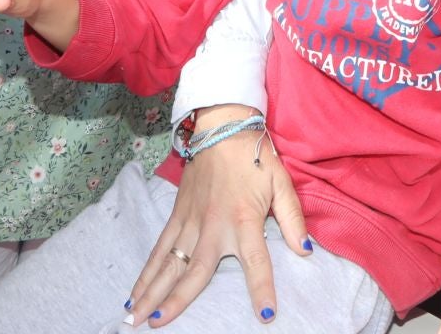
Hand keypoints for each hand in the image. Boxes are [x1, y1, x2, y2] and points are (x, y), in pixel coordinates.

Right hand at [129, 105, 308, 326]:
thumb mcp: (282, 184)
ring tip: (135, 318)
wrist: (223, 127)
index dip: (262, 288)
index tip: (266, 314)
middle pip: (194, 272)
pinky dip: (147, 271)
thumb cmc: (256, 158)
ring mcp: (191, 222)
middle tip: (158, 327)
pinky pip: (160, 248)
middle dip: (177, 302)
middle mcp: (214, 226)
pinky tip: (134, 292)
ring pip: (169, 264)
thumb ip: (293, 220)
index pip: (256, 261)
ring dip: (151, 292)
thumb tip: (306, 251)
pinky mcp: (177, 215)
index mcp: (244, 220)